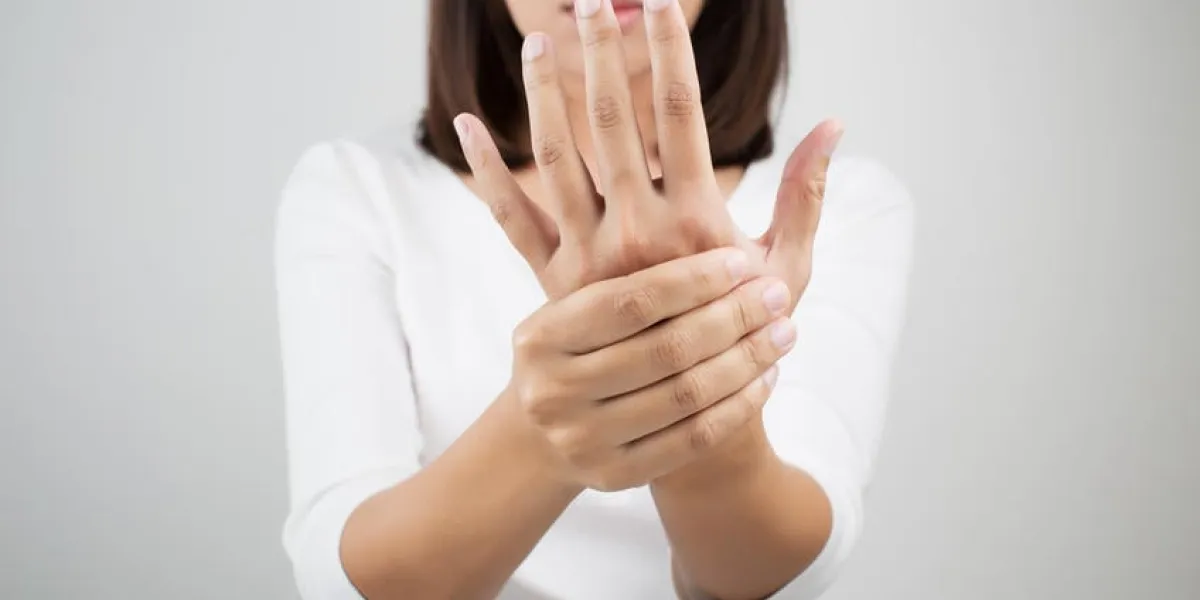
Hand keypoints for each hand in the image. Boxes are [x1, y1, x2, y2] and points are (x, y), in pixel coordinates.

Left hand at [454, 0, 840, 307]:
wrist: (691, 416)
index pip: (679, 114)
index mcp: (697, 222)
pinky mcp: (556, 282)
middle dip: (603, 55)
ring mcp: (589, 259)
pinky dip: (487, 173)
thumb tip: (834, 123)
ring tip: (542, 39)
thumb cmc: (751, 334)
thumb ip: (806, 191)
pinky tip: (465, 124)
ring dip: (545, 94)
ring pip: (556, 158)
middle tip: (593, 2)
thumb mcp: (791, 265)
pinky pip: (513, 219)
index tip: (659, 2)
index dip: (668, 52)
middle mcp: (637, 234)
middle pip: (610, 122)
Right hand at [507, 248, 796, 491]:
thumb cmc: (580, 341)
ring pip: (686, 397)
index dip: (693, 279)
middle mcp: (554, 387)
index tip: (742, 259)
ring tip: (784, 331)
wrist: (542, 430)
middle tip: (776, 294)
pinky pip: (694, 439)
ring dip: (746, 361)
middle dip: (731, 319)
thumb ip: (629, 244)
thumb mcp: (581, 291)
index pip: (632, 300)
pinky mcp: (613, 475)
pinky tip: (766, 377)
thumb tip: (713, 180)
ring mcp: (581, 437)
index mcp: (544, 332)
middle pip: (665, 350)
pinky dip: (739, 406)